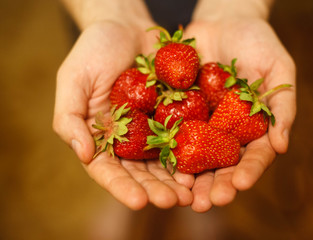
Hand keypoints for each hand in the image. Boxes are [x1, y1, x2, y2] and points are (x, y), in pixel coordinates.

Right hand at [53, 21, 193, 209]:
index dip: (122, 187)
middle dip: (155, 189)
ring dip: (175, 180)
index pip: (109, 171)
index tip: (138, 201)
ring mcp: (151, 128)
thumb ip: (70, 119)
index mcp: (101, 137)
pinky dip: (190, 154)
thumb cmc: (93, 51)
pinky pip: (182, 137)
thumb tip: (83, 155)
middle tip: (172, 202)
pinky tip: (201, 167)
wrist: (125, 27)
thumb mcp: (73, 81)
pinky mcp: (173, 115)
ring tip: (189, 194)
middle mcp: (127, 139)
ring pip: (163, 162)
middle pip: (140, 172)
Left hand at [184, 17, 295, 211]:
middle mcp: (224, 131)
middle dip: (214, 185)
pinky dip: (165, 149)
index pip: (252, 156)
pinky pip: (170, 131)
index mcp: (251, 127)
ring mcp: (200, 122)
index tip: (240, 185)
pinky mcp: (177, 110)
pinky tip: (160, 164)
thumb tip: (281, 146)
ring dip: (188, 178)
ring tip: (181, 195)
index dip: (248, 172)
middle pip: (220, 165)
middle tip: (206, 203)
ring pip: (194, 156)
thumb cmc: (258, 42)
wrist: (223, 20)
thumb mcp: (278, 70)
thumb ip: (283, 107)